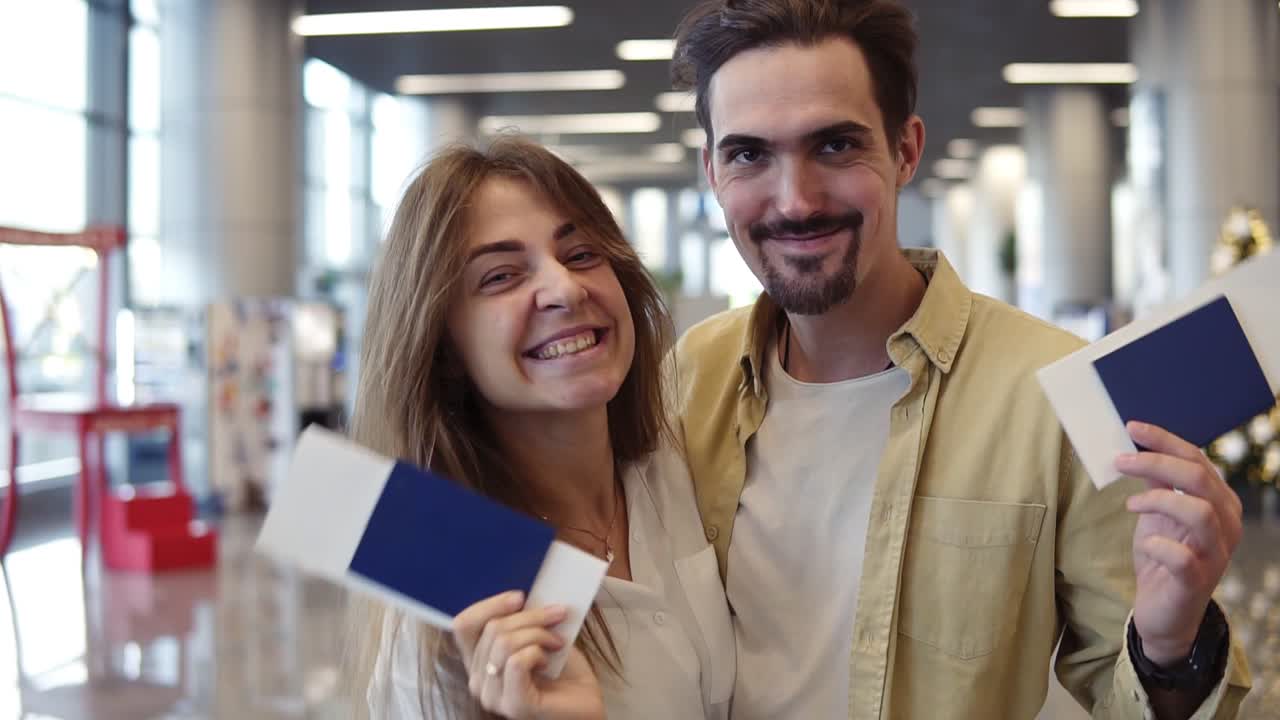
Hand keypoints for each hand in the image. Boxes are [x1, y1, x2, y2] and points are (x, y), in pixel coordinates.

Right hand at [452, 591, 605, 719]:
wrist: (586, 705)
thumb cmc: (564, 673)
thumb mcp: (538, 636)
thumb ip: (522, 620)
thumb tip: (521, 593)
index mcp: (479, 662)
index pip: (463, 625)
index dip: (489, 604)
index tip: (520, 596)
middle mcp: (479, 681)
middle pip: (492, 628)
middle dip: (530, 615)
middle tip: (556, 616)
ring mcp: (493, 696)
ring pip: (504, 642)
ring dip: (538, 633)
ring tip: (556, 642)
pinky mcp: (514, 705)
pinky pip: (517, 661)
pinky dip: (537, 651)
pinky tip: (549, 659)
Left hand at [1118, 422, 1242, 665]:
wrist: (1164, 611)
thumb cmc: (1163, 556)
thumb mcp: (1157, 513)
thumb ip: (1156, 482)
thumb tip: (1136, 446)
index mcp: (1219, 502)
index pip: (1197, 460)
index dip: (1164, 441)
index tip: (1132, 427)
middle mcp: (1226, 525)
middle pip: (1199, 478)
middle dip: (1156, 462)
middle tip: (1120, 460)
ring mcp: (1216, 554)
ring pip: (1197, 511)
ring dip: (1158, 500)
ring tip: (1131, 505)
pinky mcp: (1197, 581)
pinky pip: (1181, 556)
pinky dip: (1157, 544)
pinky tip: (1145, 544)